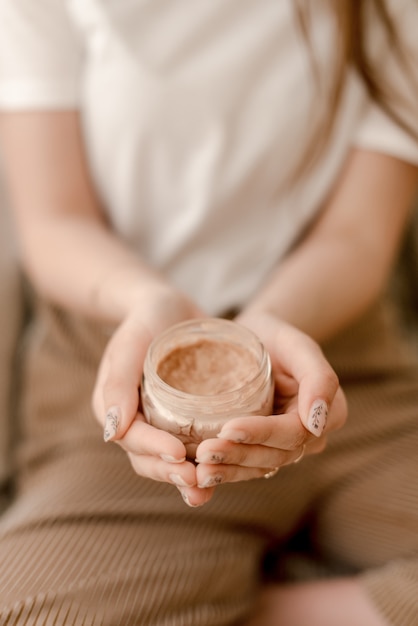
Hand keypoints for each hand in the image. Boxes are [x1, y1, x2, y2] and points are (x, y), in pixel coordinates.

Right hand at [92, 286, 214, 506]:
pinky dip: (203, 461)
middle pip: (149, 458)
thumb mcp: (130, 342)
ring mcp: (160, 422)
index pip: (131, 438)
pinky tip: (225, 470)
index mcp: (114, 408)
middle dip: (172, 473)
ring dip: (188, 478)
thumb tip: (112, 434)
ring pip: (170, 460)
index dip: (153, 449)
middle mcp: (135, 421)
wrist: (169, 307)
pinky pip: (191, 446)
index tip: (178, 455)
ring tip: (208, 489)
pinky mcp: (183, 419)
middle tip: (198, 483)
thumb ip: (119, 382)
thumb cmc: (146, 318)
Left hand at [185, 312, 346, 503]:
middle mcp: (308, 436)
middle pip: (275, 455)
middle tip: (204, 451)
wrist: (254, 338)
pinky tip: (201, 475)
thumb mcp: (299, 345)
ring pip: (258, 466)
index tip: (229, 428)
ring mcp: (283, 446)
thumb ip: (319, 377)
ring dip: (229, 471)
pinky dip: (224, 473)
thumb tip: (318, 421)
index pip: (293, 432)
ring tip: (199, 471)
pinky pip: (245, 467)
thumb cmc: (277, 336)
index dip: (261, 434)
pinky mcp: (259, 448)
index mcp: (327, 414)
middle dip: (239, 455)